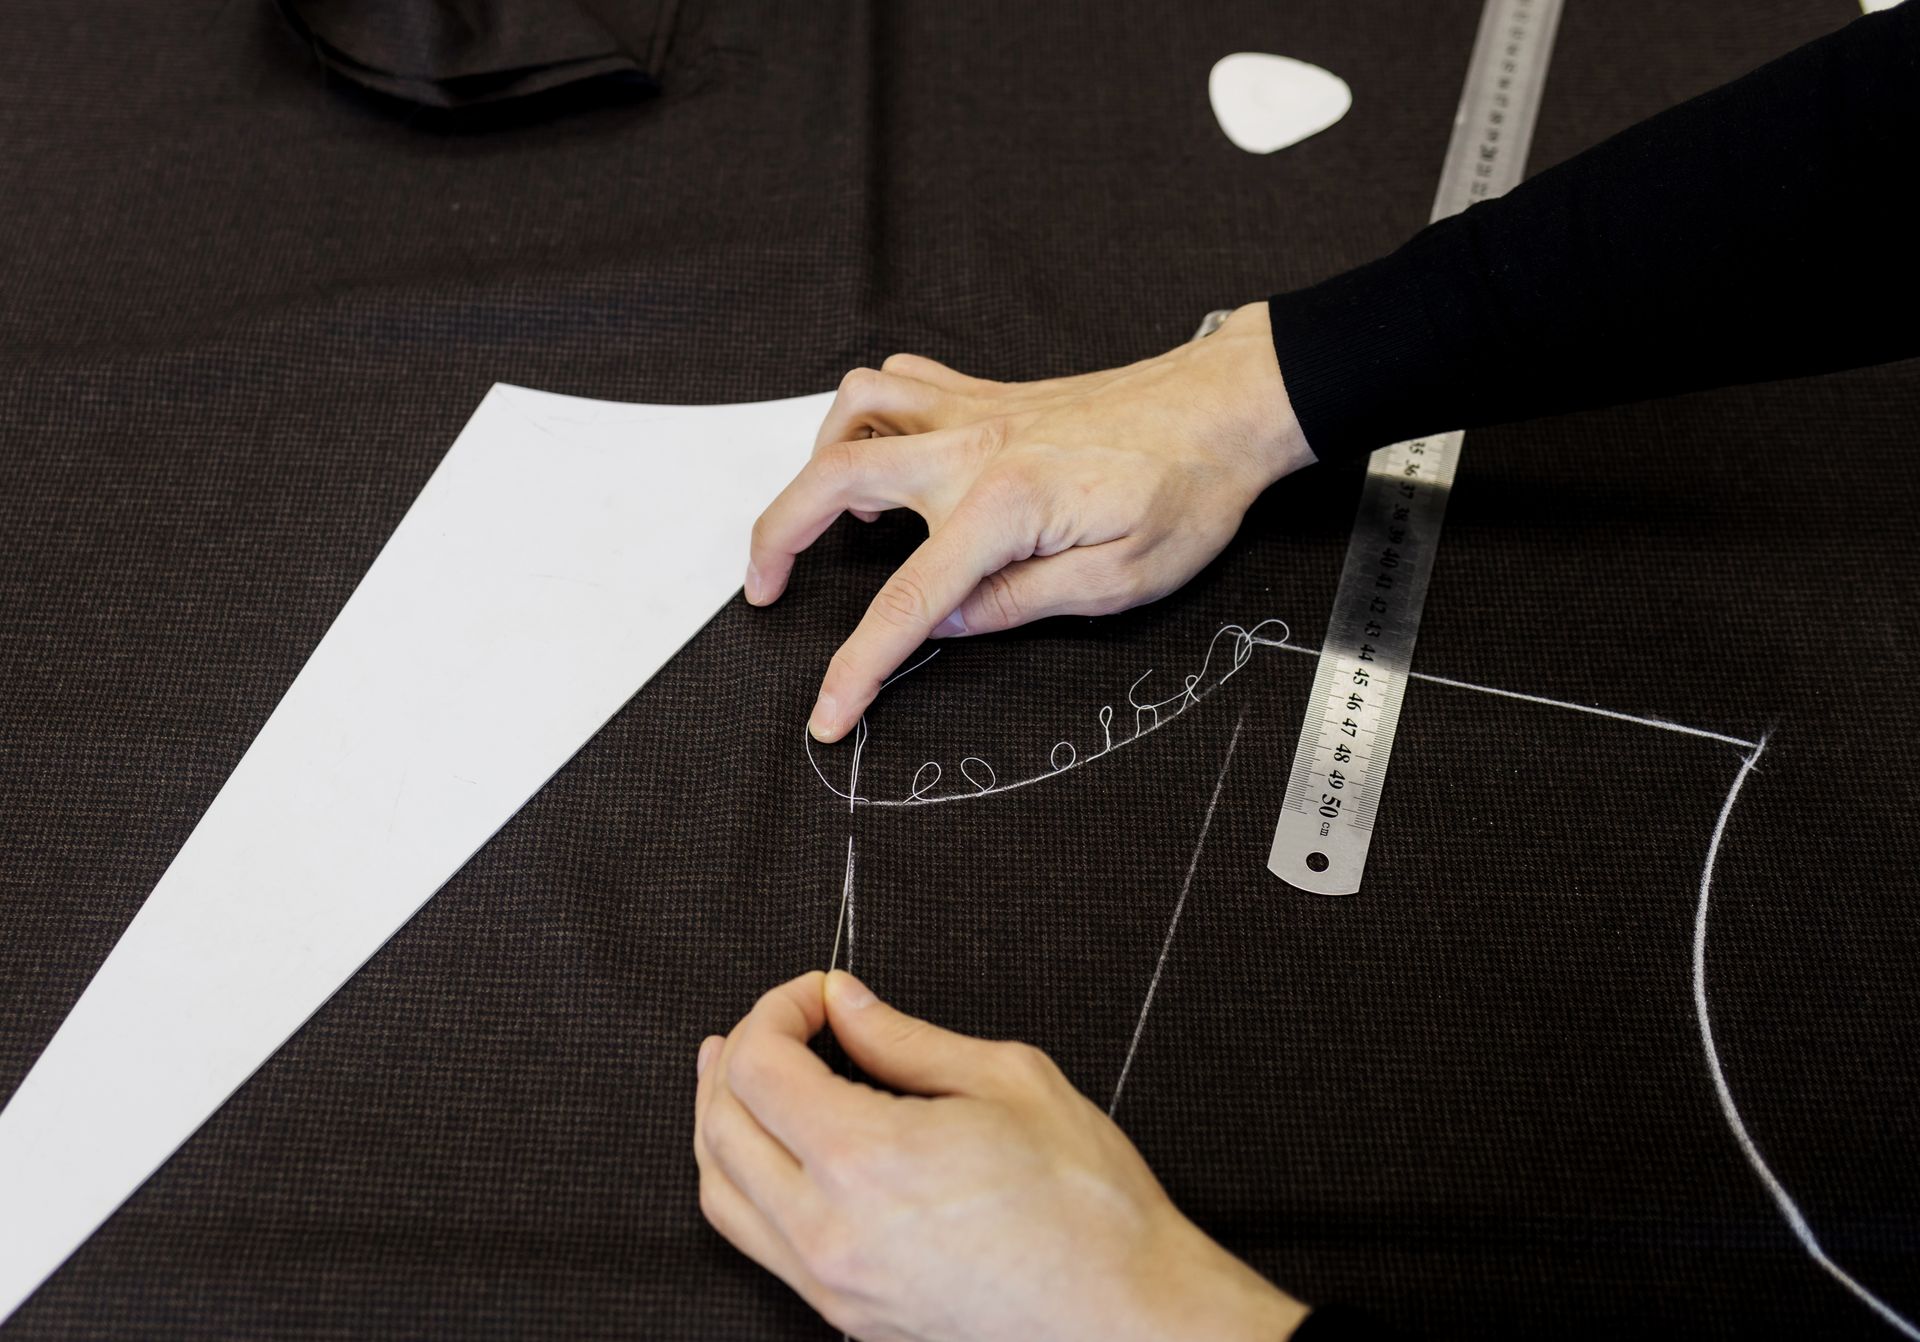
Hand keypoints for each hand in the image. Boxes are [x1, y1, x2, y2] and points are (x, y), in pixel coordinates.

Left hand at [692, 970, 1309, 1341]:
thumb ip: (907, 1040)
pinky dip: (745, 1184)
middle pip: (718, 1127)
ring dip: (719, 1122)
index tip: (817, 994)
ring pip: (720, 1195)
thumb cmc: (1089, 1207)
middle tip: (778, 1021)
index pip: (759, 1067)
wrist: (1126, 1318)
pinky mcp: (846, 1315)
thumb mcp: (1009, 1081)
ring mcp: (831, 1285)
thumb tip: (849, 1005)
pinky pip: (759, 1245)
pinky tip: (774, 1152)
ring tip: (735, 1075)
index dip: (777, 1009)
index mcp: (865, 1161)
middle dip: (734, 1054)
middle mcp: (829, 1231)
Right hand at [745, 302, 1312, 740]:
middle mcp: (972, 447)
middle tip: (762, 588)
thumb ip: (1020, 604)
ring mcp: (975, 412)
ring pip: (854, 408)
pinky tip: (883, 457)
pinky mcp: (988, 396)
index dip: (856, 668)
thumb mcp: (1121, 580)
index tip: (828, 714)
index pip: (907, 603)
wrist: (1224, 408)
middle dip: (775, 536)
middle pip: (833, 477)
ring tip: (829, 520)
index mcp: (1003, 506)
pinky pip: (898, 384)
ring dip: (817, 461)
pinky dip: (866, 415)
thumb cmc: (1189, 491)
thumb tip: (947, 624)